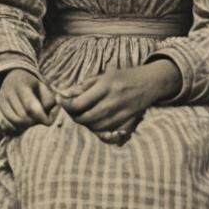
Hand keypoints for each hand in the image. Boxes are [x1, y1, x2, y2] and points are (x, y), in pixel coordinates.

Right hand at [0, 68, 57, 131]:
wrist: (14, 78)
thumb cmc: (33, 86)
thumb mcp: (43, 88)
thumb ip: (50, 102)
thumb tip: (49, 120)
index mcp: (21, 85)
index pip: (30, 106)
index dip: (41, 117)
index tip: (48, 122)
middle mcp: (8, 93)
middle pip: (23, 117)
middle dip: (34, 122)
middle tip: (39, 117)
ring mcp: (1, 101)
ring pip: (14, 124)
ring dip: (25, 126)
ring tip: (31, 119)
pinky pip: (6, 126)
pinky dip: (16, 129)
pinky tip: (22, 124)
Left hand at [59, 61, 180, 135]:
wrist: (149, 83)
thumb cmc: (124, 77)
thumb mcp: (102, 76)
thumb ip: (83, 86)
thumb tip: (64, 94)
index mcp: (105, 87)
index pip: (79, 103)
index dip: (65, 104)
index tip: (59, 99)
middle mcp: (113, 102)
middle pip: (85, 118)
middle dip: (73, 115)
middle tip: (69, 108)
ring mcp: (121, 114)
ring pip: (95, 127)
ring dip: (84, 122)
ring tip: (80, 113)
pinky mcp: (127, 123)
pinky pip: (107, 132)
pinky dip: (97, 129)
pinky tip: (94, 120)